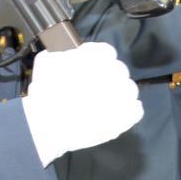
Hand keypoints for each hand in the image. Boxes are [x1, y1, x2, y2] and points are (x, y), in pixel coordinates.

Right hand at [22, 42, 143, 165]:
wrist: (48, 127)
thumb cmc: (44, 93)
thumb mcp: (46, 62)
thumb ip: (62, 54)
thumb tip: (68, 55)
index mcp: (98, 58)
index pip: (106, 52)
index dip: (97, 60)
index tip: (88, 68)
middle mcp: (115, 73)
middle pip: (119, 70)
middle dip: (107, 76)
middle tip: (92, 88)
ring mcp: (123, 96)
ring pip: (129, 89)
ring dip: (119, 93)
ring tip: (103, 102)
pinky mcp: (125, 118)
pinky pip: (135, 111)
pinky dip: (129, 111)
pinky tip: (118, 113)